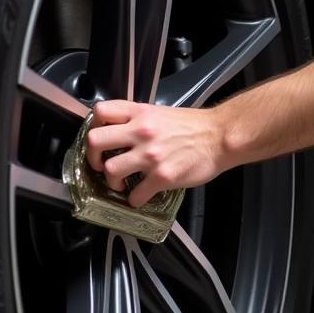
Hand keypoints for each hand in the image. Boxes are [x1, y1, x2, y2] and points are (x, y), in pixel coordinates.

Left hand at [85, 100, 227, 207]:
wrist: (221, 137)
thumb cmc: (196, 126)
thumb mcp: (161, 113)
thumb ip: (139, 120)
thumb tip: (121, 132)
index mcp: (140, 114)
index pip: (101, 112)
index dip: (93, 127)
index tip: (99, 139)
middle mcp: (141, 132)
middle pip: (95, 142)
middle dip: (93, 158)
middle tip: (101, 165)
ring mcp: (151, 155)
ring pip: (110, 170)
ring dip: (112, 181)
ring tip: (122, 183)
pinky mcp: (162, 177)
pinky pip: (135, 195)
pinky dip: (135, 200)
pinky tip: (141, 196)